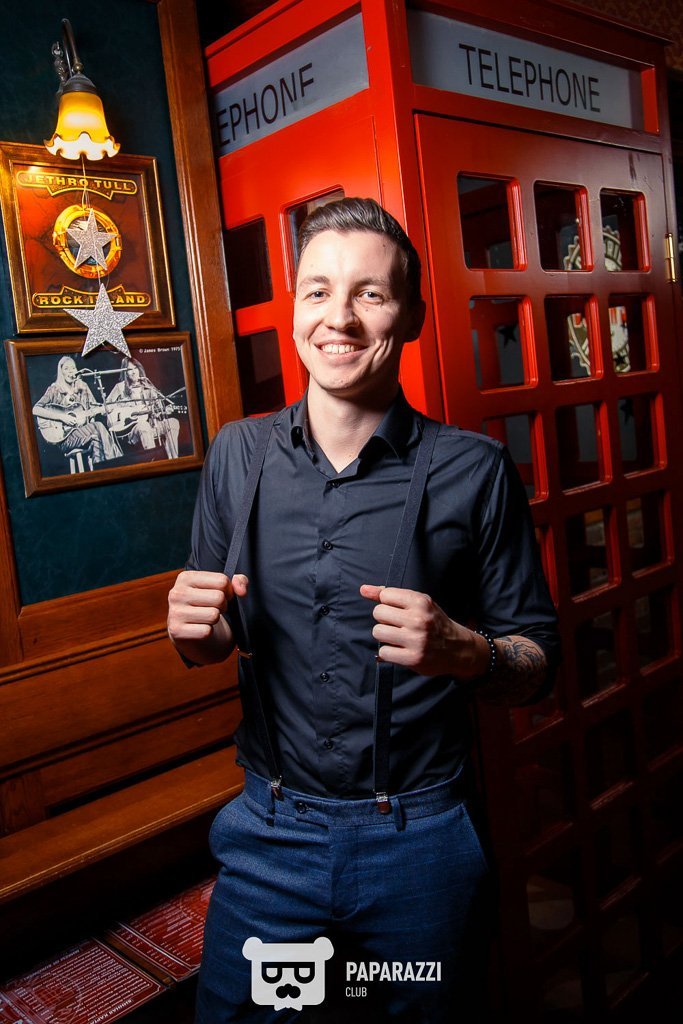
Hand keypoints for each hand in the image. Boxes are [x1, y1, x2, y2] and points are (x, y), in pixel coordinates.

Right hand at [167, 570, 247, 659]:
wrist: (188, 628)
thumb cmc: (207, 603)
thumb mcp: (221, 587)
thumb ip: (238, 581)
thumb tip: (242, 590)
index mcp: (186, 577)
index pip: (221, 580)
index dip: (228, 590)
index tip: (222, 595)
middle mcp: (177, 593)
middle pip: (218, 598)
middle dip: (222, 605)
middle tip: (214, 607)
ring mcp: (175, 612)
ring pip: (214, 615)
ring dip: (215, 618)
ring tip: (207, 617)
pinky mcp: (177, 631)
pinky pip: (206, 631)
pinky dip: (208, 632)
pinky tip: (200, 627)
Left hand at [360, 584, 488, 677]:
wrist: (457, 648)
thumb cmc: (434, 623)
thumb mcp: (418, 603)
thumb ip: (389, 595)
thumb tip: (363, 589)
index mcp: (420, 602)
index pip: (385, 595)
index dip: (387, 604)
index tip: (397, 611)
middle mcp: (418, 619)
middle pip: (378, 613)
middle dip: (384, 620)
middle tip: (398, 625)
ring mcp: (416, 639)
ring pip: (378, 632)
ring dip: (385, 636)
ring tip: (399, 637)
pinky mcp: (413, 658)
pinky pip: (383, 652)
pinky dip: (389, 652)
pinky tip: (400, 650)